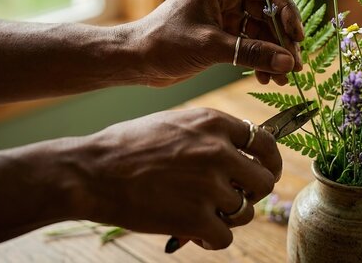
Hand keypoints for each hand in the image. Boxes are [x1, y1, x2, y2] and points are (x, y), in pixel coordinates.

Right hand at [76, 108, 280, 249]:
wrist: (92, 172)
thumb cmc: (127, 147)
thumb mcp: (175, 122)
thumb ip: (210, 134)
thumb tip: (239, 151)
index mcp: (214, 124)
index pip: (265, 143)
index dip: (269, 162)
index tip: (264, 173)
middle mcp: (218, 151)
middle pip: (263, 181)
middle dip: (252, 193)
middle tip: (234, 199)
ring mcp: (209, 185)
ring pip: (246, 212)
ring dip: (229, 218)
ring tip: (205, 215)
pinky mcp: (196, 218)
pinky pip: (225, 237)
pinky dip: (212, 239)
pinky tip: (196, 234)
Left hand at [125, 0, 303, 86]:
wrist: (136, 61)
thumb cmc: (163, 42)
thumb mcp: (210, 47)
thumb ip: (251, 53)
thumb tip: (287, 62)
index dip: (285, 10)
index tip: (296, 36)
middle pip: (267, 12)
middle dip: (281, 40)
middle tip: (294, 65)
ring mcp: (224, 16)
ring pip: (260, 31)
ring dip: (272, 54)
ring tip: (283, 78)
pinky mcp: (221, 35)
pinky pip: (249, 45)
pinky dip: (259, 60)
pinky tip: (266, 77)